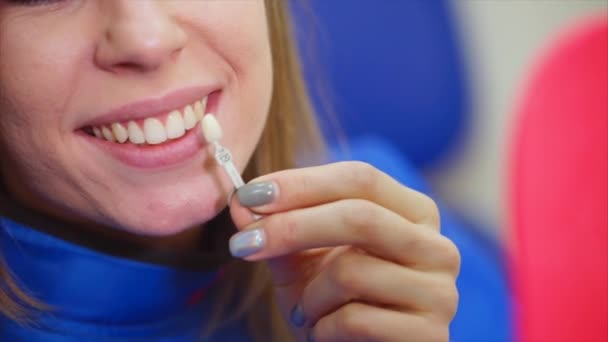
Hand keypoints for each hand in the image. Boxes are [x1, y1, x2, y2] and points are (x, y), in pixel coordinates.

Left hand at [230, 162, 459, 341]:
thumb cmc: (333, 304)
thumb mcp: (301, 262)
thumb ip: (276, 229)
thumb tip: (240, 203)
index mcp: (412, 213)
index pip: (360, 178)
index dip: (301, 183)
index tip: (248, 196)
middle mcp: (436, 245)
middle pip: (360, 215)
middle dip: (292, 227)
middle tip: (243, 244)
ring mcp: (440, 291)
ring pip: (352, 271)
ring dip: (308, 295)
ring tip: (305, 311)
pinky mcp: (430, 334)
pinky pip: (356, 319)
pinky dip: (323, 328)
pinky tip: (324, 333)